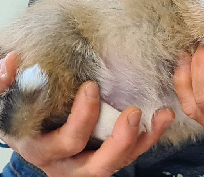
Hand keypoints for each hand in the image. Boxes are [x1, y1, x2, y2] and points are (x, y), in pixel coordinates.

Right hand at [0, 53, 174, 176]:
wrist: (33, 131)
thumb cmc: (26, 113)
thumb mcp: (10, 101)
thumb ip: (4, 84)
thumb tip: (12, 60)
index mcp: (43, 148)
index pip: (65, 141)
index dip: (82, 118)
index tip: (92, 87)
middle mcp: (66, 164)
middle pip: (96, 165)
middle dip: (118, 140)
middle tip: (134, 112)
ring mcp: (89, 164)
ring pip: (119, 163)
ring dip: (142, 140)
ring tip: (162, 115)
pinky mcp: (107, 158)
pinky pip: (132, 154)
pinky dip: (150, 137)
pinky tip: (164, 117)